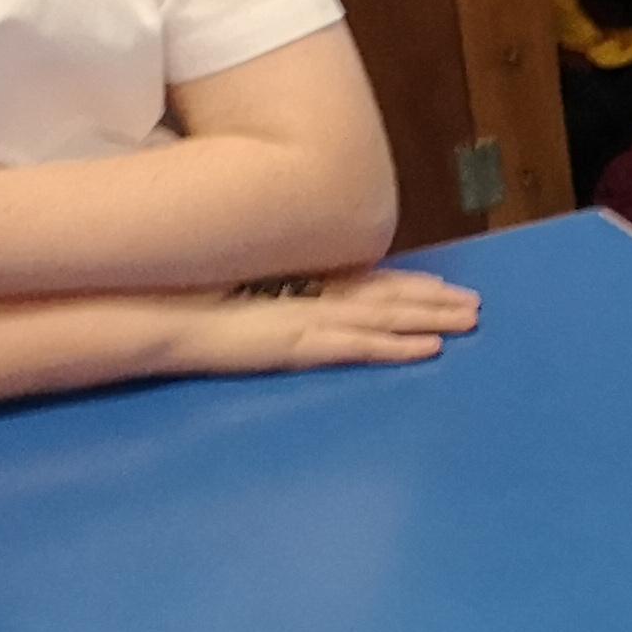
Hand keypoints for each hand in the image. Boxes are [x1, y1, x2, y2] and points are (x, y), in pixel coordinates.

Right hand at [168, 268, 478, 375]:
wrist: (156, 314)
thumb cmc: (183, 300)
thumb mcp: (235, 292)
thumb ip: (264, 290)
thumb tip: (274, 293)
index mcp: (296, 282)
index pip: (363, 281)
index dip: (405, 282)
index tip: (439, 283)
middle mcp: (311, 295)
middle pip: (386, 295)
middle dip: (433, 299)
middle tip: (476, 303)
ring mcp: (310, 318)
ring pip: (386, 317)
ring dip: (431, 319)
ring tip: (471, 321)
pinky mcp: (303, 344)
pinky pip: (362, 346)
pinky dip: (398, 347)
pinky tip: (432, 349)